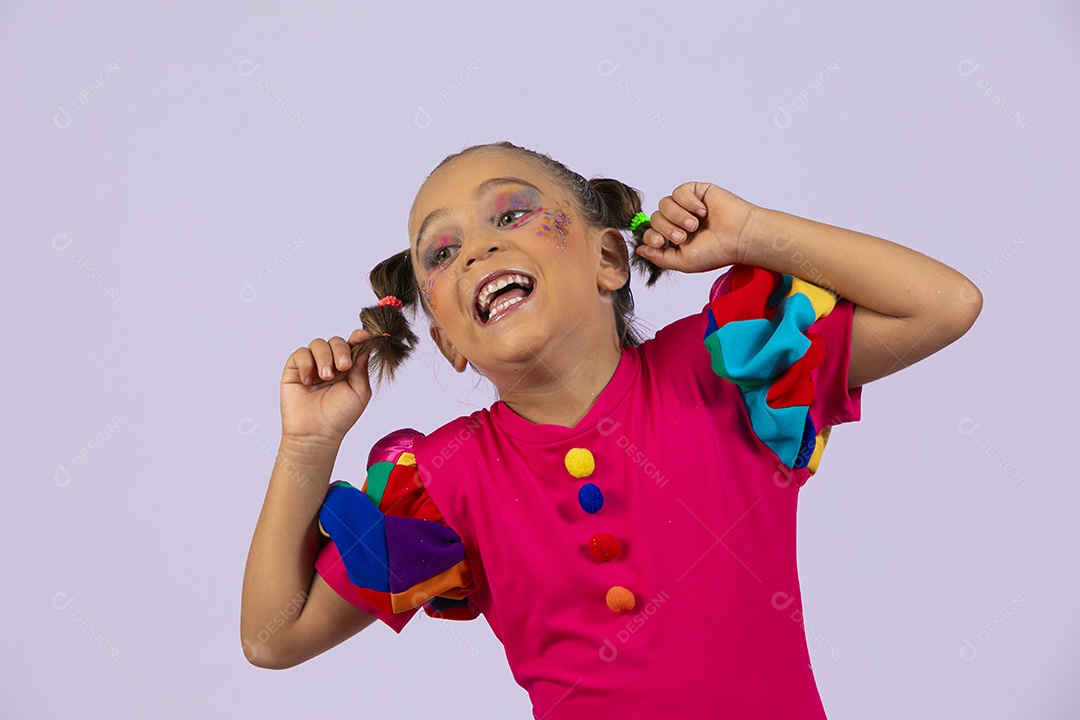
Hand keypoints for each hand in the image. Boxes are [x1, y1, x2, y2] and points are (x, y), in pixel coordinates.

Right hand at [280, 329, 377, 444]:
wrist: (317, 433)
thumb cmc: (340, 416)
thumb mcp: (360, 390)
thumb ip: (361, 366)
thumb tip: (366, 343)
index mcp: (348, 367)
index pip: (353, 345)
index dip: (358, 337)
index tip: (363, 336)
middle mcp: (330, 363)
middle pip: (336, 341)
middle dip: (341, 350)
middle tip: (343, 367)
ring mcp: (312, 366)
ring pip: (318, 344)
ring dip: (324, 357)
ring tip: (326, 377)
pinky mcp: (294, 370)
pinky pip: (300, 354)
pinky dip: (306, 364)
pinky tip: (309, 381)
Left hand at [635, 182, 757, 273]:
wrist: (740, 237)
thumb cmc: (717, 251)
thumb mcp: (683, 262)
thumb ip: (659, 258)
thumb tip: (640, 250)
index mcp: (674, 238)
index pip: (650, 233)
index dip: (651, 236)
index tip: (661, 243)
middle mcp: (678, 221)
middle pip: (655, 218)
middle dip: (666, 229)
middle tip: (683, 237)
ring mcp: (686, 206)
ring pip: (664, 205)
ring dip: (677, 216)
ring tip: (695, 225)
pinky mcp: (696, 191)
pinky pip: (679, 192)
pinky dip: (688, 202)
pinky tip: (702, 211)